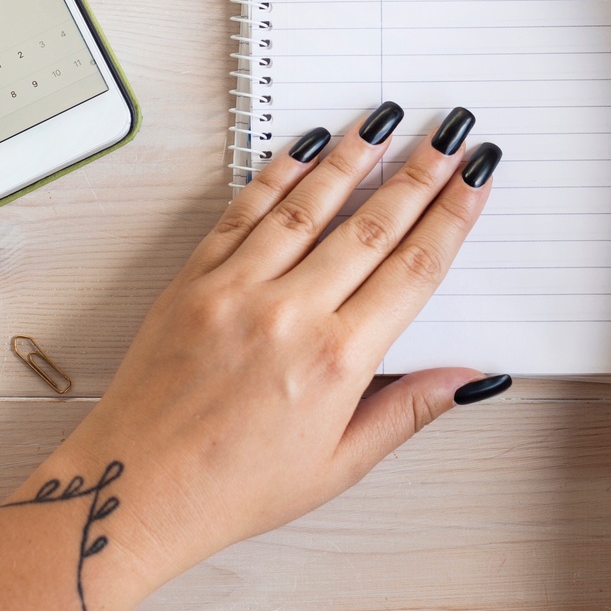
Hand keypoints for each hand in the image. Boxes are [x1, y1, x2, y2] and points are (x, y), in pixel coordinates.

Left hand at [17, 106, 504, 610]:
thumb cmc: (233, 488)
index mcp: (336, 362)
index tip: (477, 176)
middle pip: (372, 226)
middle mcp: (289, 314)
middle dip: (420, 172)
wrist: (134, 489)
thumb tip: (473, 378)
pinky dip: (279, 175)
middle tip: (450, 131)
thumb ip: (407, 410)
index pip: (414, 269)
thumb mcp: (338, 465)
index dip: (453, 215)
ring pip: (308, 206)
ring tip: (386, 121)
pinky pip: (243, 212)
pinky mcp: (193, 280)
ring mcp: (237, 290)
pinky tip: (307, 149)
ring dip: (353, 157)